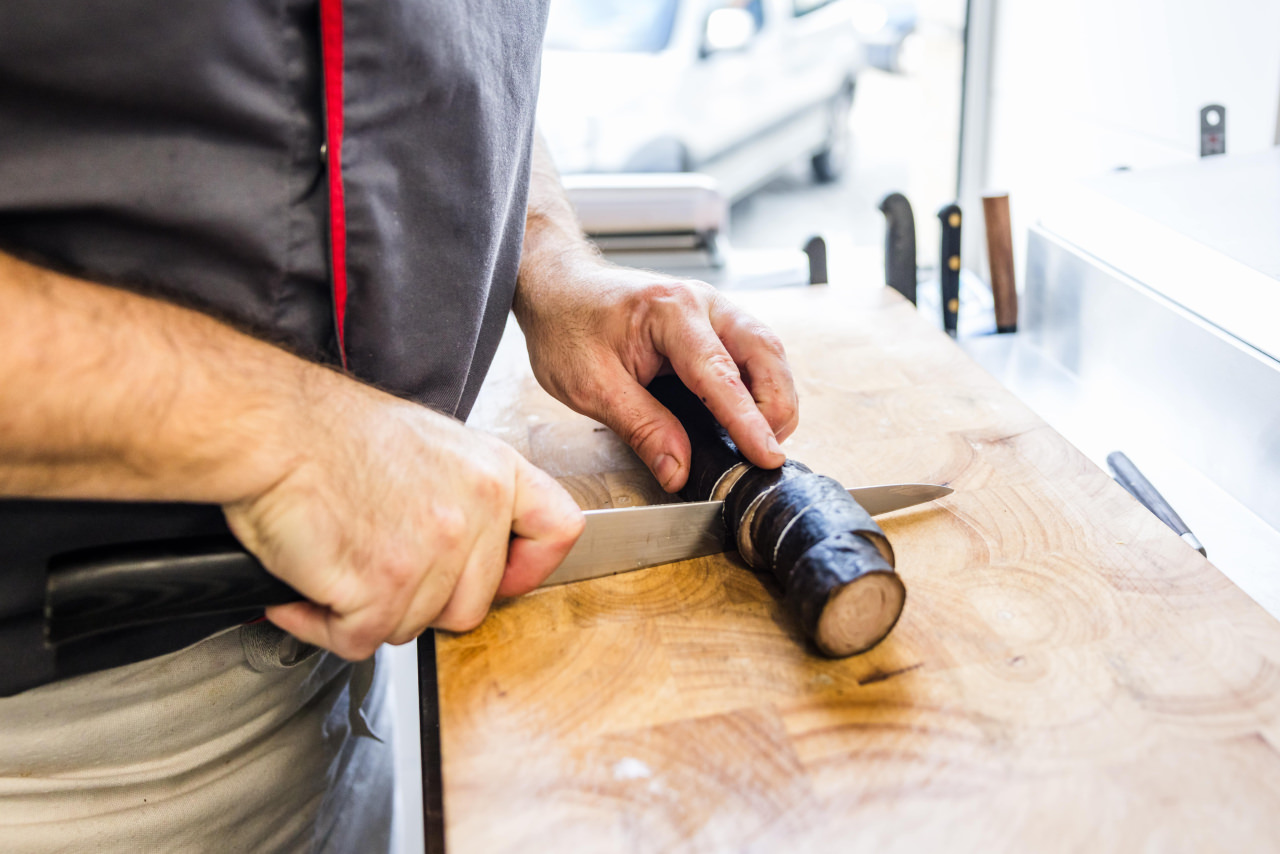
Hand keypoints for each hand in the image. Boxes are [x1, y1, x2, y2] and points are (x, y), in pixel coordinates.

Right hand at [223, 379, 583, 659]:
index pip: (558, 530)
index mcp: (493, 474)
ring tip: (338, 562)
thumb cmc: (332, 433)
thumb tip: (476, 545)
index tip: (502, 577)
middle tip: (377, 565)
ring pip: (412, 627)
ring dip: (368, 610)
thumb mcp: (433, 445)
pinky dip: (325, 625)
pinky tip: (309, 588)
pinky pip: (359, 641)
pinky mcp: (382, 588)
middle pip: (472, 605)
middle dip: (422, 600)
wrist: (273, 429)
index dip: (530, 566)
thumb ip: (468, 496)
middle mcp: (474, 514)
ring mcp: (432, 554)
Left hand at [513, 255, 798, 492]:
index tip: (766, 456)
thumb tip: (678, 470)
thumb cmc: (567, 325)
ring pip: (767, 351)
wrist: (559, 287)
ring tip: (760, 438)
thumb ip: (641, 428)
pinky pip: (753, 351)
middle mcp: (702, 302)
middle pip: (765, 352)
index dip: (748, 421)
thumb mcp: (591, 386)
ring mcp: (713, 308)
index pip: (721, 375)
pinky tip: (748, 414)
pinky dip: (759, 385)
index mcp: (670, 311)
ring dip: (773, 396)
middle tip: (765, 451)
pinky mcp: (714, 321)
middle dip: (775, 406)